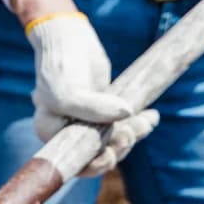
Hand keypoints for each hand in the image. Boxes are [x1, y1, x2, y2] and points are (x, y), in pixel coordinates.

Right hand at [10, 0, 156, 176]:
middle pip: (97, 155)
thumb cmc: (61, 65)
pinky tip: (151, 116)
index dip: (94, 165)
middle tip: (131, 133)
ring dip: (133, 134)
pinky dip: (139, 123)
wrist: (70, 37)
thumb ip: (93, 108)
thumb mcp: (69, 91)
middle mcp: (68, 132)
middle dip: (118, 147)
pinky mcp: (105, 111)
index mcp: (52, 134)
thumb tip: (127, 115)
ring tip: (147, 121)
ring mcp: (88, 122)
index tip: (111, 154)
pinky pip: (123, 125)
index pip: (74, 163)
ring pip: (114, 141)